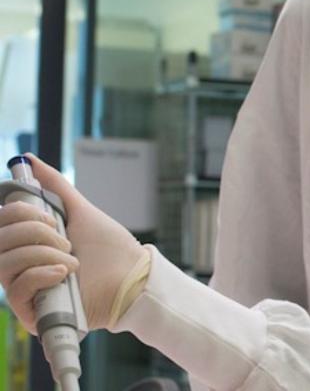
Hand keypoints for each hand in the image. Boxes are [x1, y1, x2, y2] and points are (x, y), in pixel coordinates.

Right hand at [0, 155, 145, 332]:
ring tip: (71, 257)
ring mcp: (24, 290)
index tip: (47, 214)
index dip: (16, 213)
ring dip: (43, 253)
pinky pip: (16, 290)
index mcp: (26, 243)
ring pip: (4, 264)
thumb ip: (54, 187)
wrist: (133, 277)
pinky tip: (65, 272)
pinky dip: (42, 274)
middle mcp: (19, 266)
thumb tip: (29, 160)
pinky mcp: (31, 313)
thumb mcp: (81, 211)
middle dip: (34, 231)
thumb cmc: (110, 247)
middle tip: (65, 237)